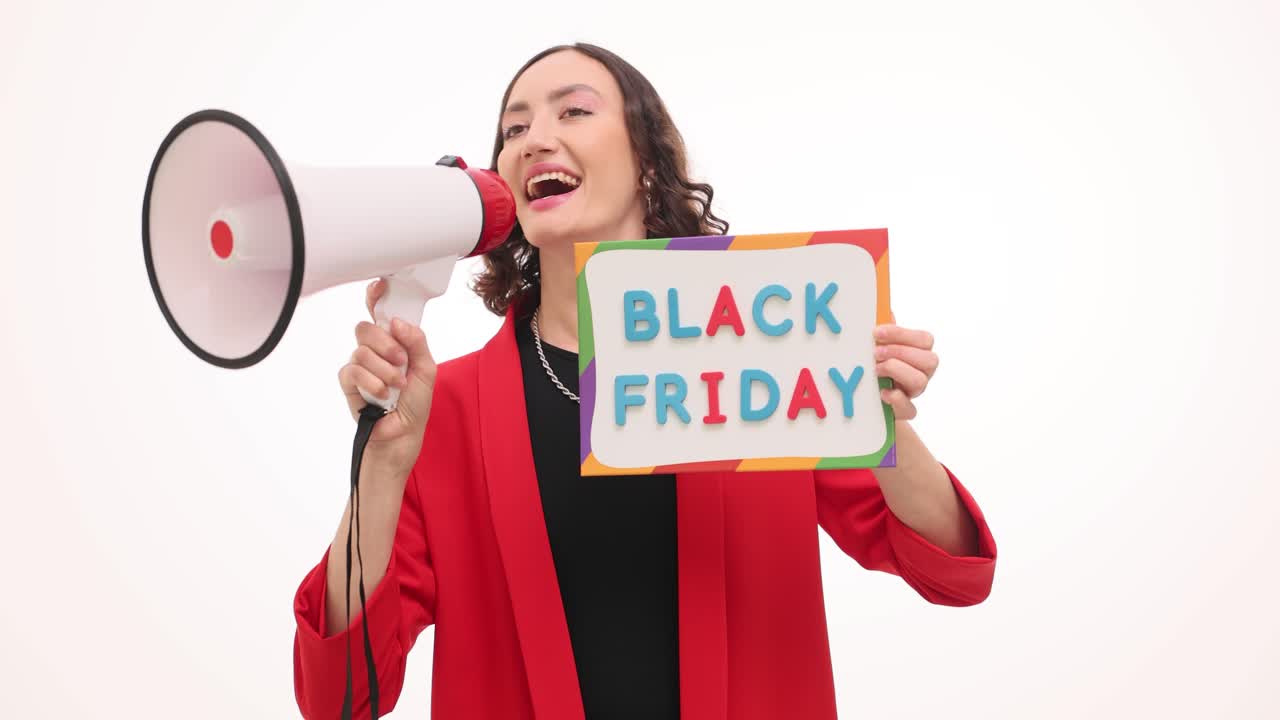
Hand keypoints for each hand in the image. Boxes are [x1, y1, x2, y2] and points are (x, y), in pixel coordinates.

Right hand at [336, 279, 437, 476]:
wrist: (403, 435)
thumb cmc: (415, 403)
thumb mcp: (426, 369)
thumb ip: (416, 342)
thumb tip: (397, 322)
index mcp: (394, 342)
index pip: (380, 313)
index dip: (376, 296)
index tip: (380, 286)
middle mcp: (374, 350)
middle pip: (366, 327)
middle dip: (386, 343)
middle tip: (401, 361)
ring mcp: (360, 366)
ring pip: (360, 350)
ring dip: (383, 369)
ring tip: (396, 386)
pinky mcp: (348, 383)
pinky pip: (351, 370)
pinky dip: (371, 381)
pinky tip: (382, 394)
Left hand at [873, 324, 937, 420]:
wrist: (867, 396)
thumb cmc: (877, 364)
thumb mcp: (879, 345)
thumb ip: (885, 331)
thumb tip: (885, 309)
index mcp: (920, 352)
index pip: (924, 339)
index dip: (901, 334)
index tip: (876, 332)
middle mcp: (923, 372)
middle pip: (929, 360)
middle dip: (899, 353)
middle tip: (875, 353)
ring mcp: (915, 392)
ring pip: (920, 382)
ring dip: (896, 371)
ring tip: (875, 370)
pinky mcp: (905, 410)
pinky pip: (910, 409)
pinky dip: (896, 399)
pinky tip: (882, 392)